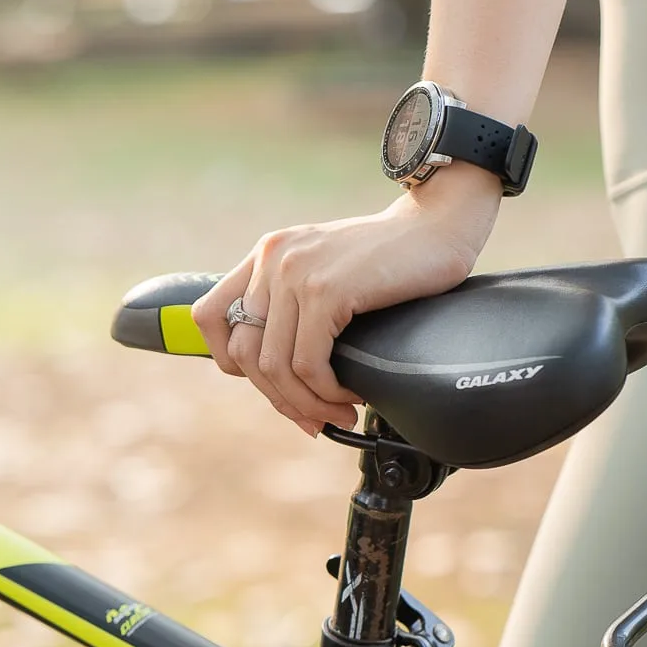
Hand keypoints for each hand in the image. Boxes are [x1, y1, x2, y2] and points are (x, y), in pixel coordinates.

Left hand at [191, 165, 502, 435]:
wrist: (438, 226)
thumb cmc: (392, 259)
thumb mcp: (326, 270)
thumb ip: (295, 302)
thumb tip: (276, 369)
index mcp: (266, 254)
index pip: (209, 316)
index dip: (232, 363)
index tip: (274, 385)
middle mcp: (272, 259)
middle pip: (243, 353)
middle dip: (278, 398)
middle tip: (314, 420)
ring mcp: (295, 273)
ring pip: (275, 366)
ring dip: (306, 403)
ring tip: (337, 413)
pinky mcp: (325, 290)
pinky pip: (309, 364)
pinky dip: (328, 392)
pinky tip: (352, 395)